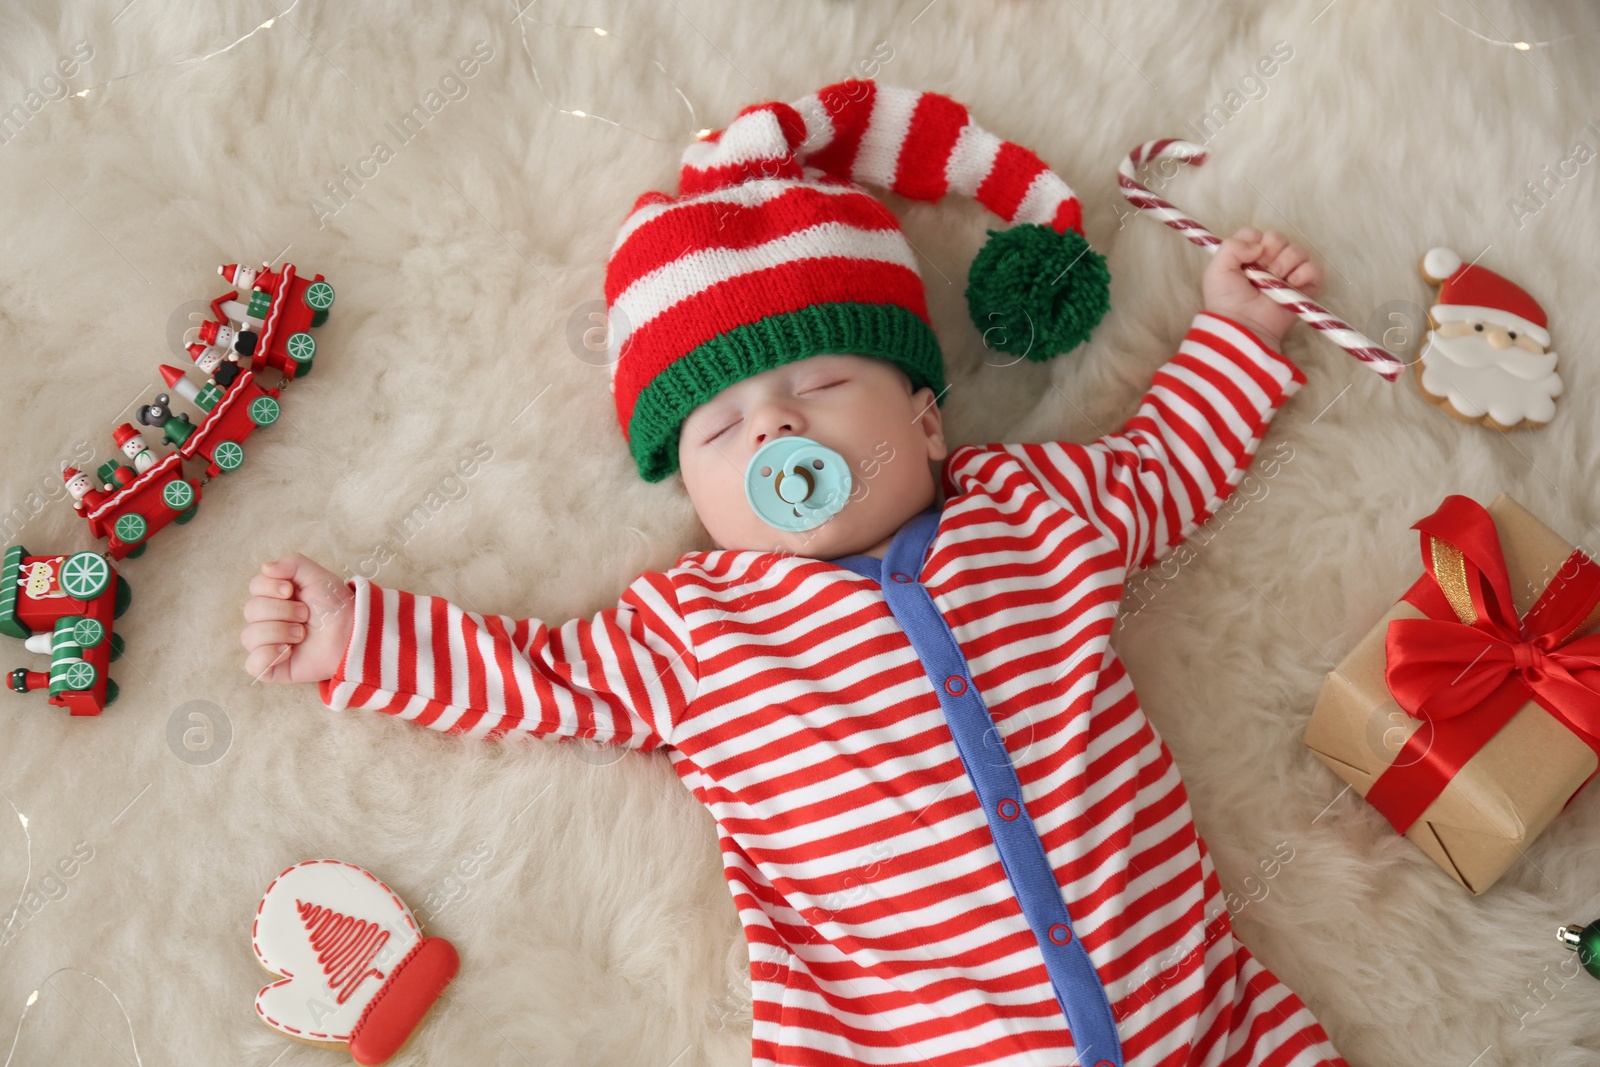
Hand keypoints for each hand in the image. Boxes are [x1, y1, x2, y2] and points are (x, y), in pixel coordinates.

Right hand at [241, 554, 354, 682]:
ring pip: (249, 636)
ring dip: (279, 631)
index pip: (255, 587)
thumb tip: (265, 568)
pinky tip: (287, 651)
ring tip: (302, 634)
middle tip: (305, 615)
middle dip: (281, 611)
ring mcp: (269, 644)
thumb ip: (293, 564)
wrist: (353, 634)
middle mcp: (269, 619)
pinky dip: (268, 655)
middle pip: (251, 610)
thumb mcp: (318, 576)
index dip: (269, 587)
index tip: (291, 591)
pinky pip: (252, 664)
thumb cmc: (336, 606)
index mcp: (276, 597)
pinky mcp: (273, 667)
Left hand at [1202, 227, 1323, 350]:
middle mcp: (1269, 262)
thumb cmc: (1227, 300)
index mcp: (1248, 256)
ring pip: (1298, 250)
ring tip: (1277, 278)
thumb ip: (1231, 246)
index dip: (1253, 241)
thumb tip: (1259, 245)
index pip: (1256, 233)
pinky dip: (1306, 272)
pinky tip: (1292, 282)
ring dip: (1287, 261)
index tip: (1248, 257)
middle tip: (1264, 268)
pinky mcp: (1304, 288)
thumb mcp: (1217, 270)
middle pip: (1279, 237)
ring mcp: (1288, 274)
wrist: (1243, 324)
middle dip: (1272, 249)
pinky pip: (1314, 269)